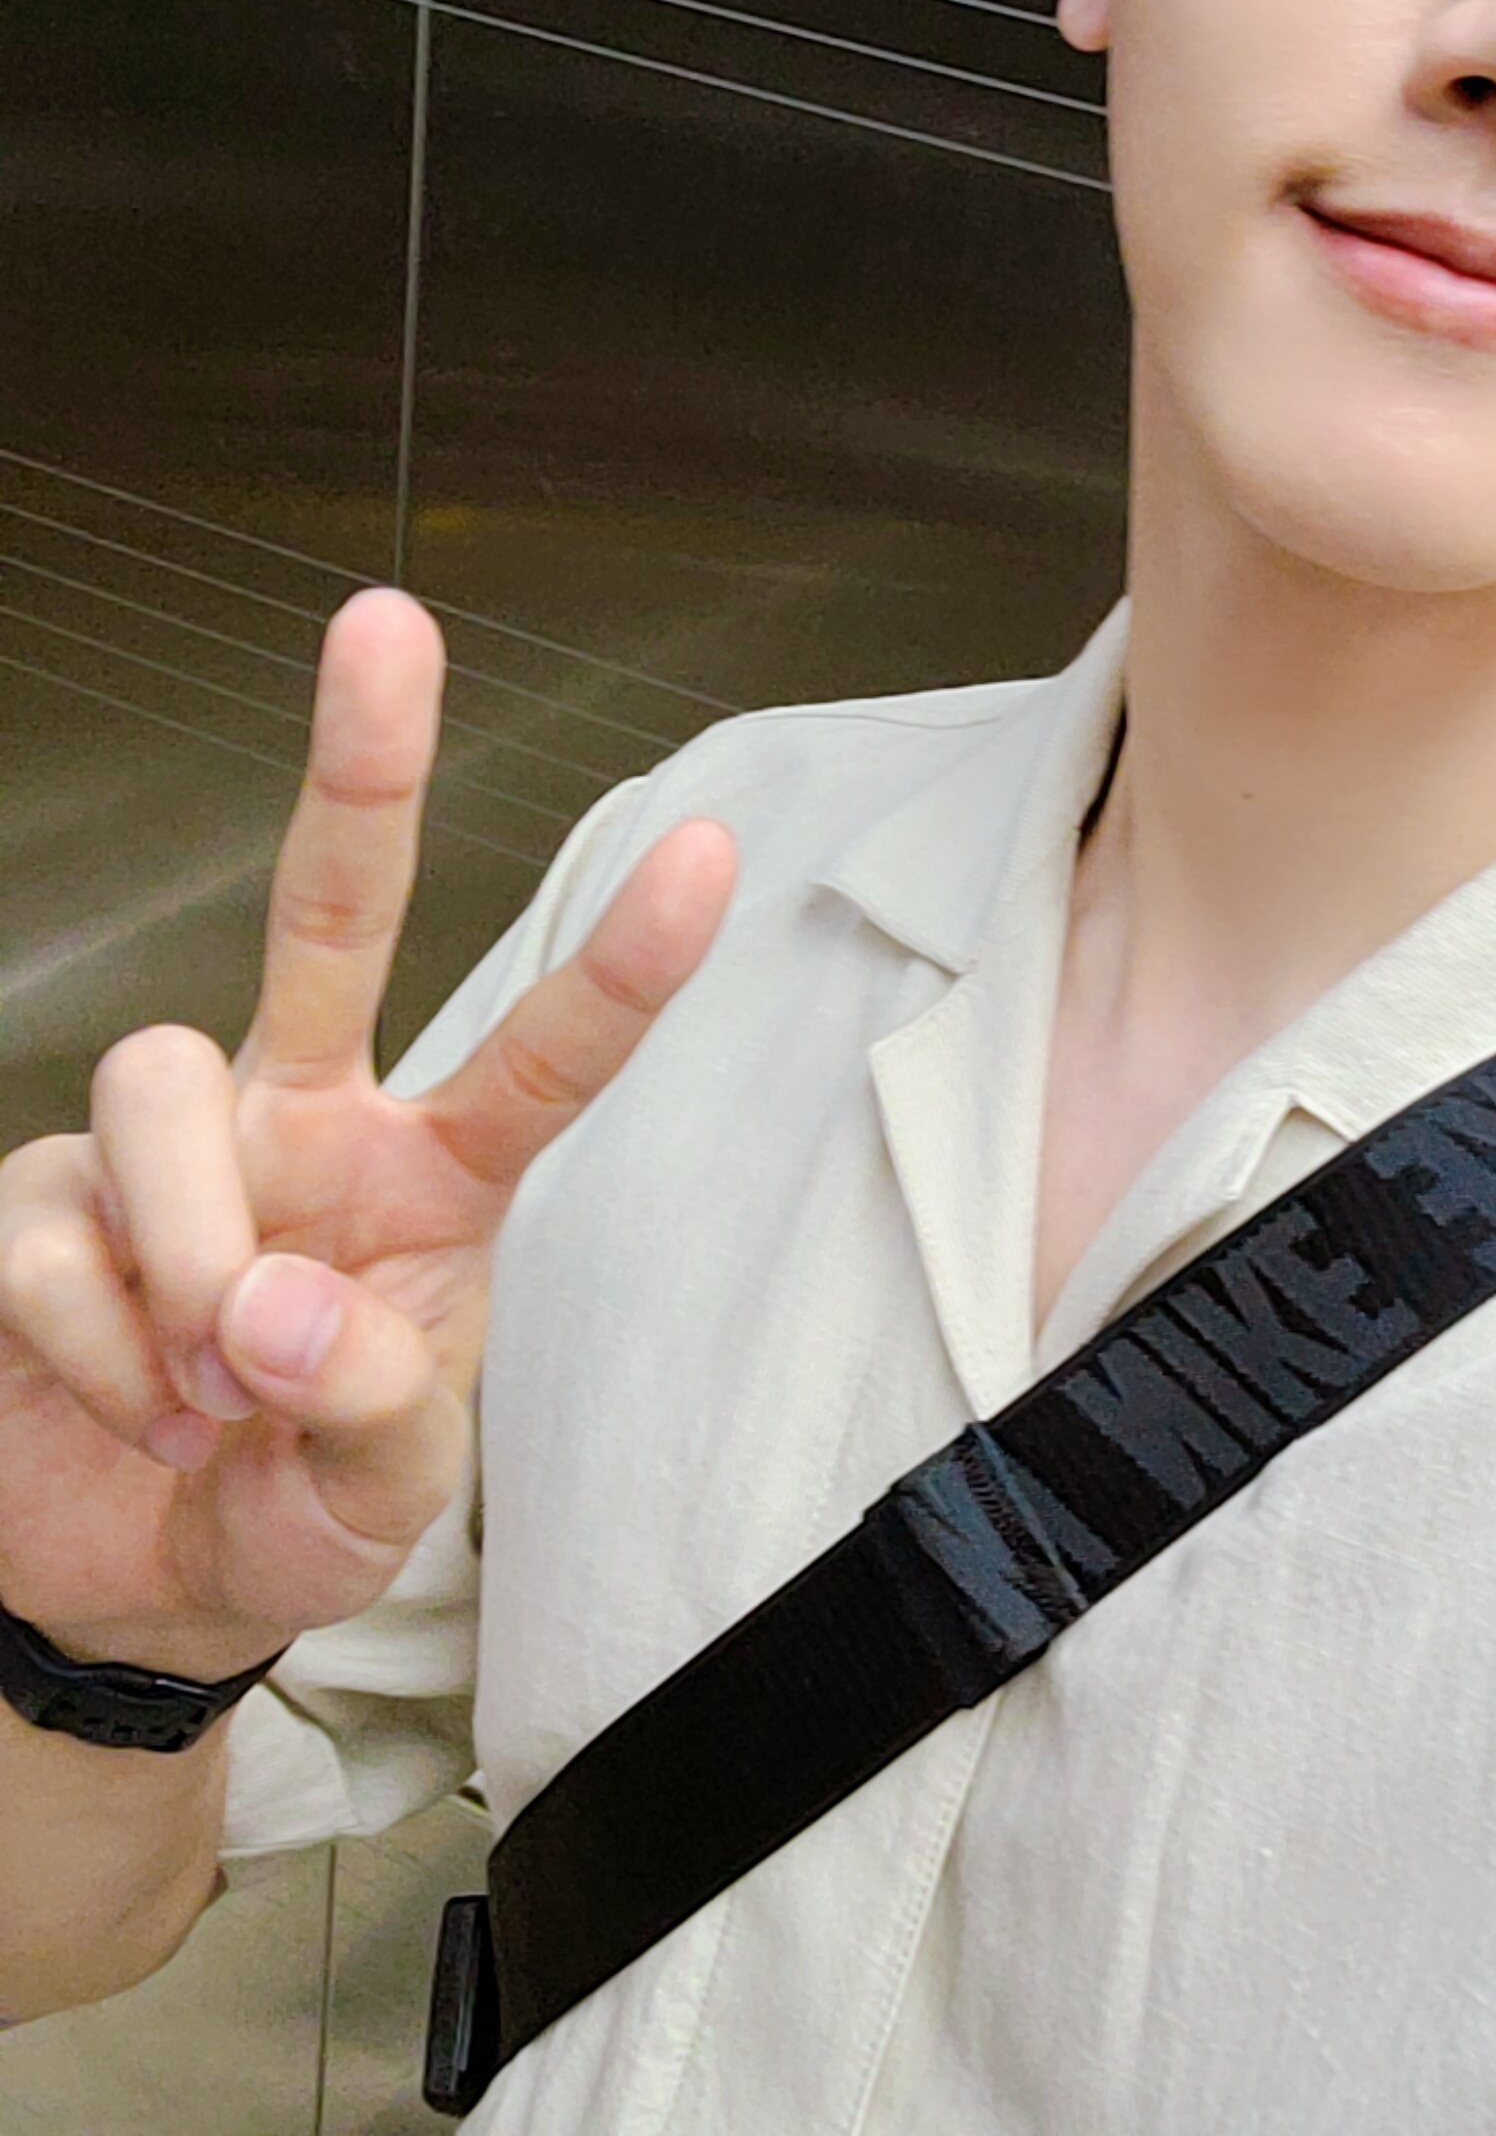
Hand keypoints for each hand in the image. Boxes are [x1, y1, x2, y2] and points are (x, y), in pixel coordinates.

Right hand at [0, 590, 734, 1683]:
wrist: (121, 1589)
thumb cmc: (286, 1507)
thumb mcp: (379, 1497)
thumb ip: (374, 1411)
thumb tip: (272, 1308)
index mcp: (429, 1176)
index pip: (542, 1058)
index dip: (624, 962)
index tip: (711, 851)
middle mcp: (301, 1120)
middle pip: (332, 913)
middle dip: (359, 766)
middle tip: (388, 622)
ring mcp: (162, 1146)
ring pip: (160, 1083)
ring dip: (184, 1256)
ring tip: (202, 1390)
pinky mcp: (35, 1199)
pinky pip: (55, 1233)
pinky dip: (94, 1351)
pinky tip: (125, 1408)